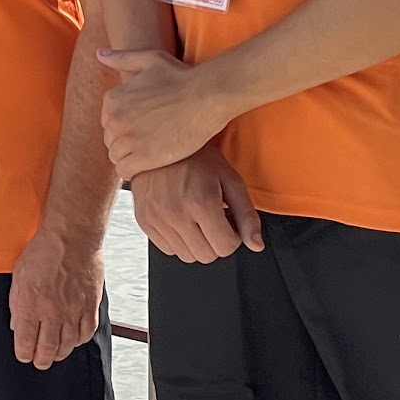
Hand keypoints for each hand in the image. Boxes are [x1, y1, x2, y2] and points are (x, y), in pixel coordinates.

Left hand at [8, 224, 102, 369]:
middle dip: (41, 359)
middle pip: (47, 347)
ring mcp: (73, 311)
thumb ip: (17, 304)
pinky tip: (75, 341)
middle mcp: (52, 313)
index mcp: (31, 306)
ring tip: (55, 355)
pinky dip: (80, 340)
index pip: (26, 341)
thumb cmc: (43, 252)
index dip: (24, 353)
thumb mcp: (18, 278)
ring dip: (60, 352)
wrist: (71, 239)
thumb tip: (17, 324)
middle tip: (39, 362)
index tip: (24, 356)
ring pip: (68, 343)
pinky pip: (86, 332)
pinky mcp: (90, 306)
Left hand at [99, 47, 232, 176]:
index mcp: (112, 99)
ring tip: (149, 156)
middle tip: (147, 144)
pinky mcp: (144, 157)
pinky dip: (132, 172)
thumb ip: (122, 58)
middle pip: (110, 141)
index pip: (107, 123)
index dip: (124, 128)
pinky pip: (125, 171)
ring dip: (129, 158)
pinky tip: (147, 167)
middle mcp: (115, 119)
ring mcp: (128, 139)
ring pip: (116, 157)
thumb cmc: (182, 77)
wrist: (207, 95)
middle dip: (125, 144)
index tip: (141, 130)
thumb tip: (99, 54)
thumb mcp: (150, 59)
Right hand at [131, 150, 264, 263]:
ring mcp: (156, 218)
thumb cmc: (196, 158)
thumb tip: (256, 245)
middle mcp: (175, 213)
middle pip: (206, 255)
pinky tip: (180, 220)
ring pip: (187, 256)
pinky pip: (167, 249)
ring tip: (195, 219)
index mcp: (200, 202)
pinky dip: (177, 240)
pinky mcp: (144, 220)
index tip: (228, 220)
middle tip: (213, 219)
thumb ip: (247, 214)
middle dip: (216, 242)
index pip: (226, 247)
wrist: (157, 143)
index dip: (233, 236)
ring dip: (196, 243)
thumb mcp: (230, 180)